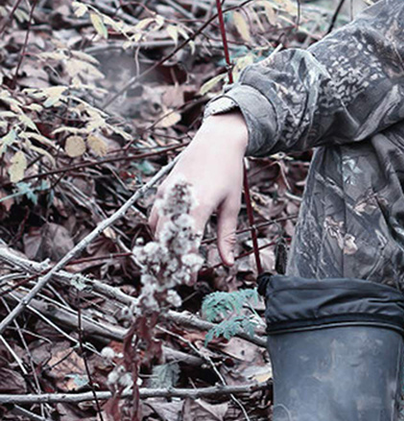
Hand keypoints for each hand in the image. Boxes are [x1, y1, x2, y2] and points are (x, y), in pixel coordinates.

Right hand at [149, 111, 248, 269]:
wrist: (218, 140)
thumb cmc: (228, 171)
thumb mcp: (232, 204)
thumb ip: (227, 235)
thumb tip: (228, 262)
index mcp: (198, 205)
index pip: (187, 243)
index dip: (186, 263)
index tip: (189, 280)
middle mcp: (177, 199)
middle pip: (166, 240)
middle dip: (169, 260)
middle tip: (176, 276)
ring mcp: (166, 193)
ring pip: (155, 229)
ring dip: (161, 246)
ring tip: (170, 262)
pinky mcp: (162, 189)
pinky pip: (154, 216)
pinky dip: (158, 230)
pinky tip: (167, 239)